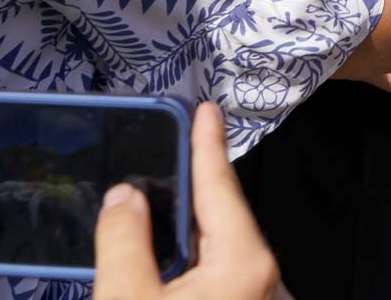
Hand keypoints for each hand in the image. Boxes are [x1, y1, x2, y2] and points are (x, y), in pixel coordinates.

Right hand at [94, 103, 289, 299]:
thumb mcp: (127, 299)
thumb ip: (124, 241)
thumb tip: (124, 197)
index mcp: (244, 263)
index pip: (221, 186)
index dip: (207, 144)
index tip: (208, 110)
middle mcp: (267, 280)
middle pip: (225, 220)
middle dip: (197, 187)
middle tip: (175, 152)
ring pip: (224, 254)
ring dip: (194, 233)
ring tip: (162, 205)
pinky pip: (227, 280)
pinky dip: (199, 264)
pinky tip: (173, 264)